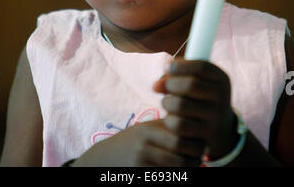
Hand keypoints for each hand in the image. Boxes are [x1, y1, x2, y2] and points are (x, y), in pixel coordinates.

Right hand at [73, 117, 202, 166]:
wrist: (104, 159)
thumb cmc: (133, 143)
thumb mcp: (147, 130)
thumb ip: (169, 127)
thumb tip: (201, 133)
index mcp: (150, 128)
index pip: (183, 132)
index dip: (197, 140)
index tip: (202, 145)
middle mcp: (145, 143)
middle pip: (182, 151)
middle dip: (195, 158)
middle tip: (199, 159)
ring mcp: (141, 161)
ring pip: (177, 168)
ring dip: (188, 170)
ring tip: (191, 167)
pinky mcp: (139, 174)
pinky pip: (166, 178)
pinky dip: (175, 176)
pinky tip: (176, 173)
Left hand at [153, 59, 237, 159]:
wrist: (218, 129)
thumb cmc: (199, 96)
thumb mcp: (195, 81)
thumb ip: (176, 76)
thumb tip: (156, 85)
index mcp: (221, 80)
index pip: (202, 67)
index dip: (180, 66)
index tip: (166, 67)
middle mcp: (222, 99)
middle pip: (191, 85)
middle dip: (170, 83)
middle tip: (163, 87)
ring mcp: (216, 120)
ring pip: (181, 106)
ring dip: (167, 102)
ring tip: (166, 103)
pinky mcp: (206, 137)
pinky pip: (179, 126)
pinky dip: (169, 121)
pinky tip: (170, 119)